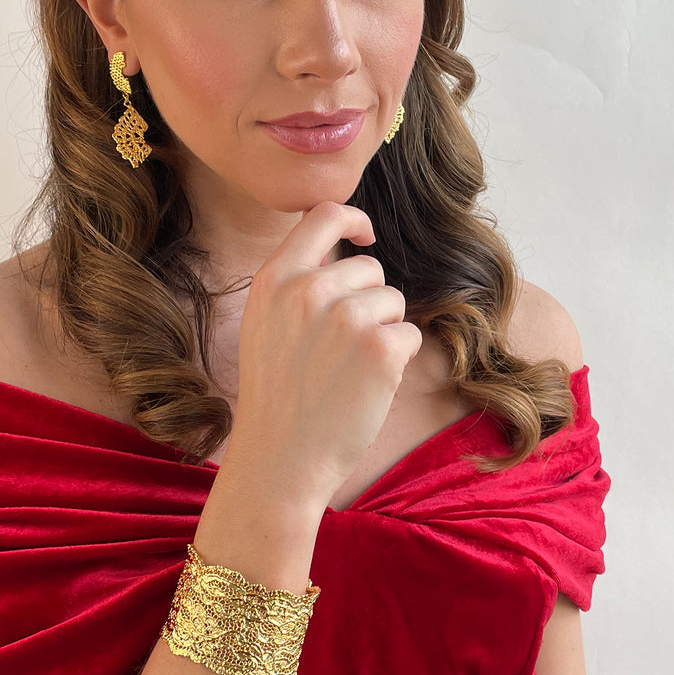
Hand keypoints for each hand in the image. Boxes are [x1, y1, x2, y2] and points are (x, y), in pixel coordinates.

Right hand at [223, 201, 422, 511]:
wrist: (280, 459)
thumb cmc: (275, 396)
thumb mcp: (263, 324)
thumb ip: (294, 283)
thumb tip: (340, 249)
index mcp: (275, 279)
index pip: (323, 215)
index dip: (352, 218)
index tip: (365, 235)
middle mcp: (309, 289)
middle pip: (370, 267)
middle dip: (369, 301)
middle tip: (340, 349)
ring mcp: (346, 317)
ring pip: (393, 301)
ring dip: (384, 331)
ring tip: (348, 370)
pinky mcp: (380, 347)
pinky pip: (409, 334)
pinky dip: (397, 359)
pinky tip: (366, 386)